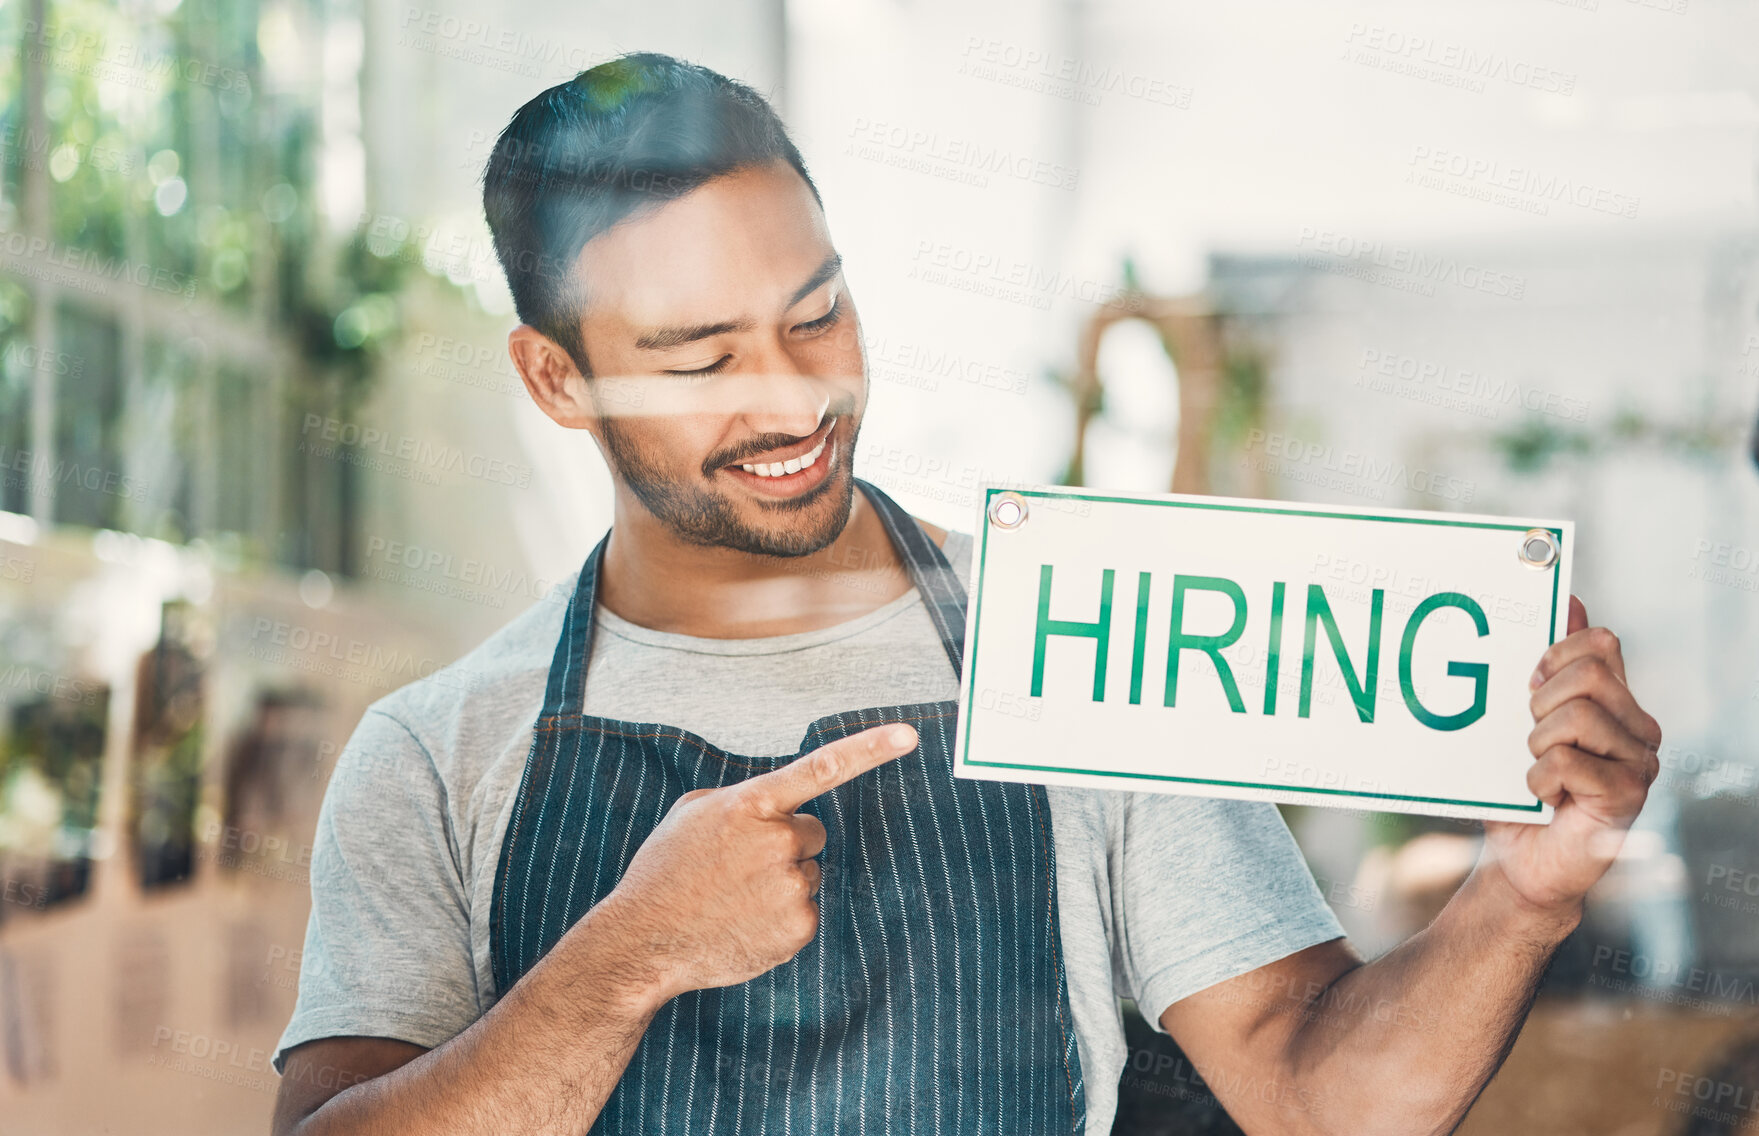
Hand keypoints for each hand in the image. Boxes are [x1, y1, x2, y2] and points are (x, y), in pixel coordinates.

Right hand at [598, 722, 918, 1002]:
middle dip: (786, 845)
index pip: (821, 768)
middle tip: (739, 867)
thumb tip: (777, 808)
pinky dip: (781, 917)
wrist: (644, 941)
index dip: (869, 749)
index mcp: (751, 805)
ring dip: (781, 882)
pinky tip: (744, 923)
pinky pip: (806, 910)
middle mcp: (778, 841)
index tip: (908, 735)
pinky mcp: (800, 927)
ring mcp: (791, 886)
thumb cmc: (665, 873)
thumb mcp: (693, 815)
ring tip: (733, 898)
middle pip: (812, 833)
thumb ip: (743, 800)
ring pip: (807, 874)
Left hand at [1481, 596, 1661, 916]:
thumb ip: (1546, 667)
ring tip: (1539, 770)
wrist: (1522, 862)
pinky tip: (1545, 798)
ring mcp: (1638, 762)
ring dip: (1537, 744)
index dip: (1553, 655)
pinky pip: (1566, 761)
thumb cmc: (1518, 791)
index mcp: (1616, 701)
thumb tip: (1569, 599)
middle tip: (1531, 738)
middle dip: (1539, 702)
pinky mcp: (1626, 796)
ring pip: (1577, 715)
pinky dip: (1538, 779)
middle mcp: (1637, 727)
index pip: (1599, 642)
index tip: (1529, 686)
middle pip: (1587, 673)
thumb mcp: (1520, 723)